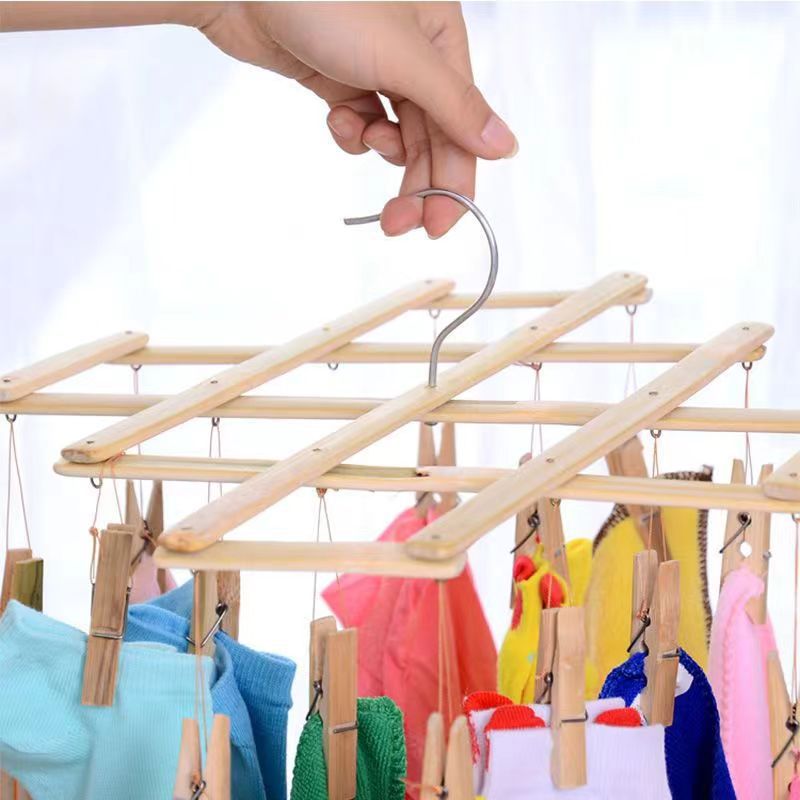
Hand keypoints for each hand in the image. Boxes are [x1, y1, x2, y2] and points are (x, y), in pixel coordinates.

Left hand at [196, 2, 516, 236]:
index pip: (462, 126)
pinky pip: (359, 124)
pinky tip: (336, 118)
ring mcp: (375, 67)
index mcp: (442, 39)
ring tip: (359, 138)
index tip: (438, 224)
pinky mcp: (339, 78)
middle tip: (396, 224)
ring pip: (396, 134)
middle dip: (415, 181)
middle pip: (430, 138)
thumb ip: (455, 107)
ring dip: (380, 151)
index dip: (454, 179)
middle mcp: (415, 55)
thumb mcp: (402, 56)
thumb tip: (506, 147)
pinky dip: (349, 132)